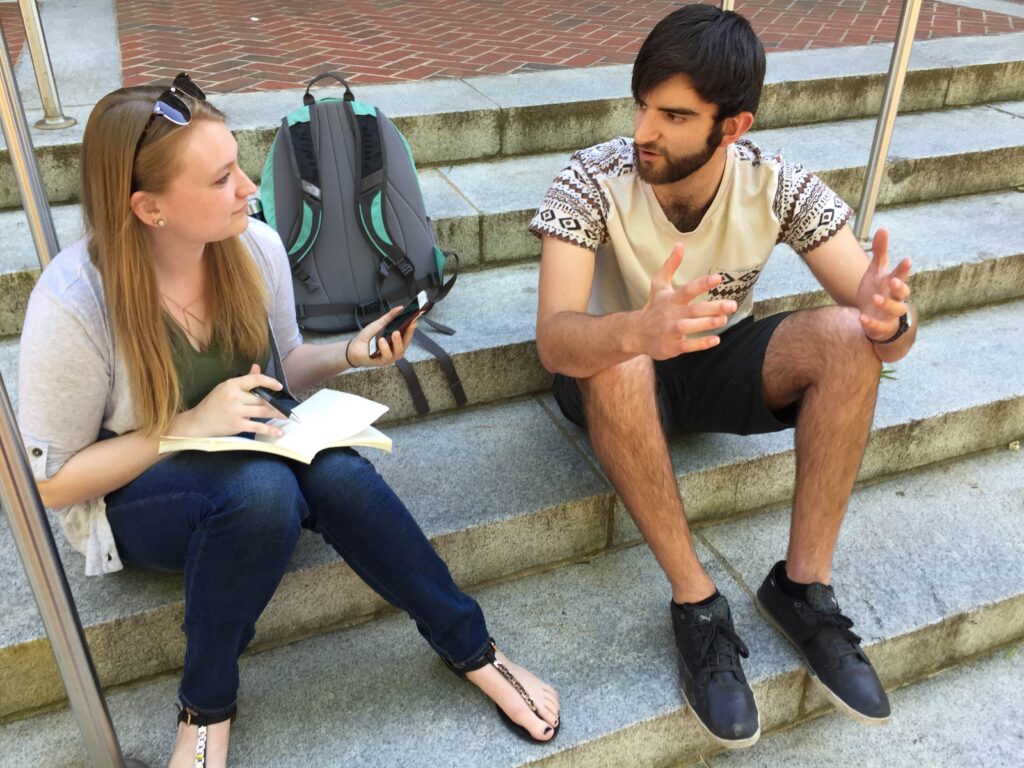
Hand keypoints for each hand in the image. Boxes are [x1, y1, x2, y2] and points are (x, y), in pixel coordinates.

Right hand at [169, 364, 286, 437]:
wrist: (197, 422)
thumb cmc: (213, 403)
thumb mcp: (225, 387)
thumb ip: (244, 379)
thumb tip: (257, 367)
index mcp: (232, 384)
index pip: (255, 379)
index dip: (270, 382)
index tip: (279, 387)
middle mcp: (234, 396)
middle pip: (261, 399)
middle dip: (275, 404)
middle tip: (286, 409)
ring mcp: (236, 411)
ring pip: (263, 412)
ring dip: (277, 415)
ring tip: (287, 417)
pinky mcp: (236, 425)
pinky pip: (257, 427)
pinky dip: (270, 430)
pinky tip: (279, 432)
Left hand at [345, 305, 415, 367]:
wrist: (355, 347)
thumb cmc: (369, 337)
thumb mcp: (380, 324)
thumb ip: (390, 316)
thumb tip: (401, 308)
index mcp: (397, 341)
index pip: (407, 335)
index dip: (412, 328)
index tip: (415, 321)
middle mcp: (396, 350)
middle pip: (405, 344)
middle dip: (408, 335)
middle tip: (408, 325)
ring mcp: (390, 357)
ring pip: (398, 351)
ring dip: (397, 342)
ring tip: (395, 333)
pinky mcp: (382, 362)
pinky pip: (386, 356)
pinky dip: (385, 348)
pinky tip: (381, 340)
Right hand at [639, 243, 737, 359]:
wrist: (636, 333)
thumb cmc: (653, 307)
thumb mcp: (659, 285)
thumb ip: (670, 266)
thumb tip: (680, 245)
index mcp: (671, 299)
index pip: (688, 290)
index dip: (702, 284)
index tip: (718, 278)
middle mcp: (671, 314)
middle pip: (694, 309)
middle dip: (713, 307)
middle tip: (732, 305)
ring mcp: (671, 331)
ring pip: (690, 327)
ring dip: (708, 323)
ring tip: (724, 319)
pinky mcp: (672, 346)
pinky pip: (688, 345)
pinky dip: (701, 344)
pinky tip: (715, 340)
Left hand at [857, 228, 911, 340]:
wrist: (875, 318)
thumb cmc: (878, 290)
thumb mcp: (876, 271)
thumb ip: (880, 252)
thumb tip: (883, 228)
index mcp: (894, 284)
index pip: (901, 274)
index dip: (904, 269)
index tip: (906, 260)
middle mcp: (896, 298)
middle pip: (903, 293)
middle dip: (900, 286)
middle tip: (894, 280)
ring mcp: (890, 314)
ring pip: (894, 309)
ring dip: (886, 303)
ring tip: (875, 298)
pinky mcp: (882, 327)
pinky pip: (878, 326)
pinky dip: (871, 322)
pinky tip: (861, 317)